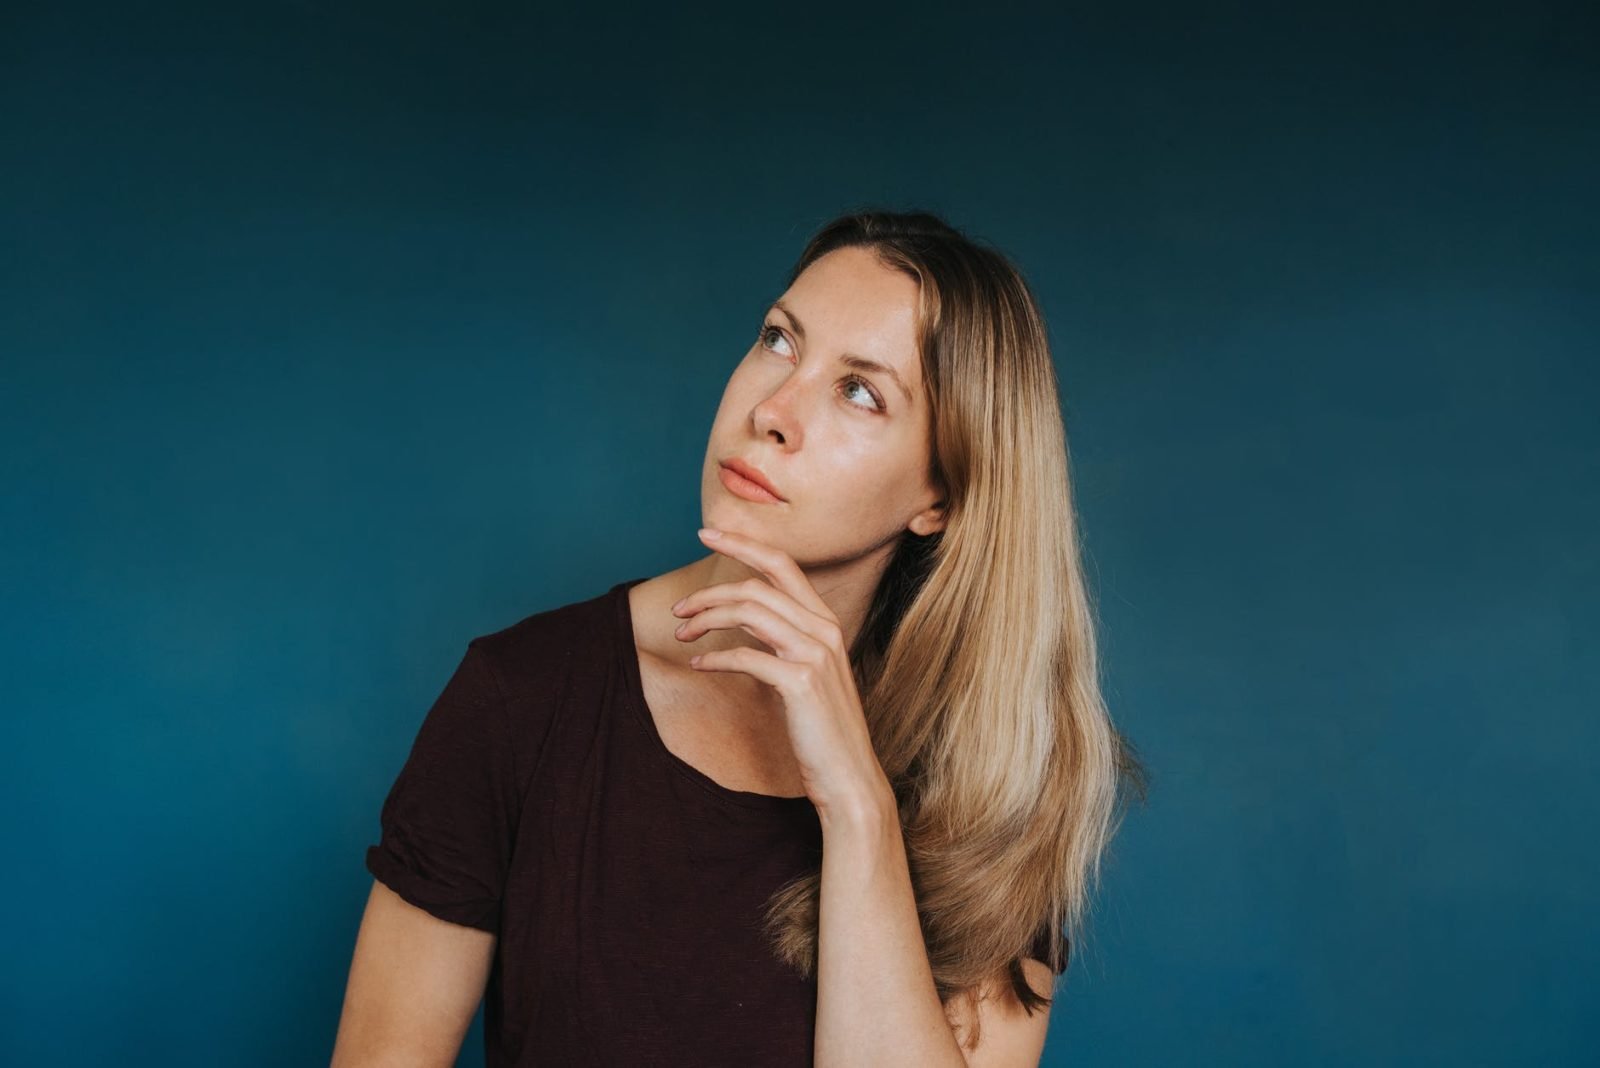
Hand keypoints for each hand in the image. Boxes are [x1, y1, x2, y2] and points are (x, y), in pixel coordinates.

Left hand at [670, 527, 892, 819]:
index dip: (743, 543)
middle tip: (679, 608)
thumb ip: (780, 639)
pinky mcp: (800, 683)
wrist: (848, 776)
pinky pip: (746, 656)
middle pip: (760, 584)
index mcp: (826, 621)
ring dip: (708, 619)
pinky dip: (715, 657)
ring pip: (750, 612)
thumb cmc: (820, 727)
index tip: (707, 532)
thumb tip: (741, 615)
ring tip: (682, 634)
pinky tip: (697, 665)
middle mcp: (824, 630)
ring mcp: (815, 655)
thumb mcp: (804, 672)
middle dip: (712, 589)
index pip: (783, 563)